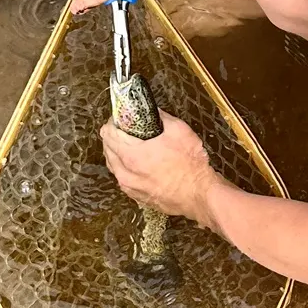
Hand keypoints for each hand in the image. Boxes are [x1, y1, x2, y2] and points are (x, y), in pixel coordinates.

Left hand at [100, 112, 223, 229]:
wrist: (200, 194)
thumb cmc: (191, 166)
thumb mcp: (179, 130)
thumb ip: (161, 117)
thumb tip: (153, 111)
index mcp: (133, 155)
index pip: (108, 133)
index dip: (113, 122)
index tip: (120, 119)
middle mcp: (127, 173)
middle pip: (107, 149)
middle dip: (114, 136)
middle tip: (126, 130)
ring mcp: (130, 187)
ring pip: (113, 165)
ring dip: (118, 153)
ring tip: (131, 146)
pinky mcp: (137, 196)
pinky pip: (123, 178)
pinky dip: (125, 169)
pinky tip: (137, 164)